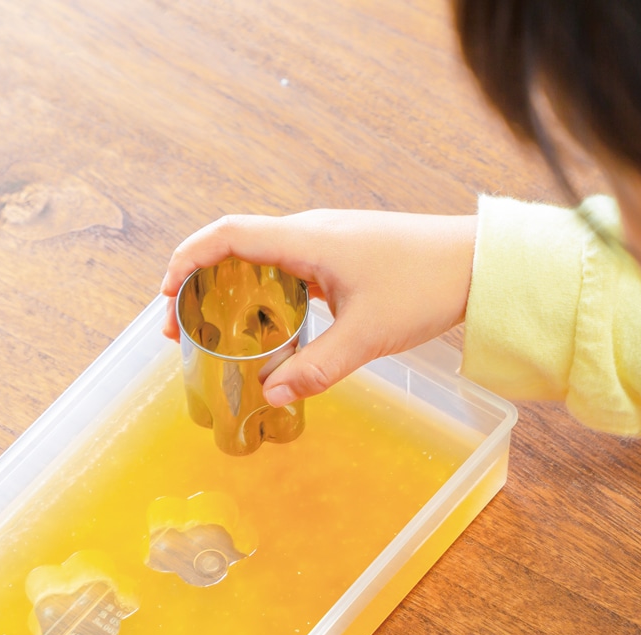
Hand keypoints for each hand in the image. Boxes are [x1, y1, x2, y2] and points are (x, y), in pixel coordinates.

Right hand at [161, 210, 477, 405]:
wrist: (475, 262)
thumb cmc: (424, 287)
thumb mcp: (366, 336)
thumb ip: (316, 369)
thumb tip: (269, 396)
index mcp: (306, 240)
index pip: (226, 236)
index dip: (187, 260)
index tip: (165, 295)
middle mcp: (309, 232)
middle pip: (235, 247)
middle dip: (200, 283)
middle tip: (183, 326)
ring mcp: (326, 241)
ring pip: (261, 259)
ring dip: (232, 289)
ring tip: (218, 331)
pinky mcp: (342, 254)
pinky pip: (287, 268)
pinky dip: (265, 293)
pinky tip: (269, 325)